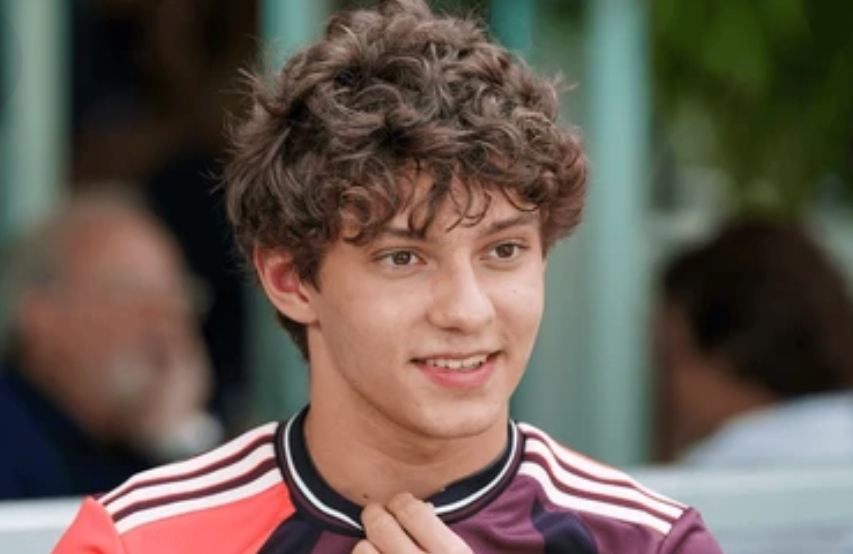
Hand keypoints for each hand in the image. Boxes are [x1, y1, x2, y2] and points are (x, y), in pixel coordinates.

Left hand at [353, 492, 472, 553]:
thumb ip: (444, 537)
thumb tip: (422, 507)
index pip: (413, 510)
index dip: (402, 502)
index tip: (401, 503)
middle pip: (382, 525)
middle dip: (377, 515)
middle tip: (378, 515)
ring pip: (362, 548)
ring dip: (367, 545)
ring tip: (376, 547)